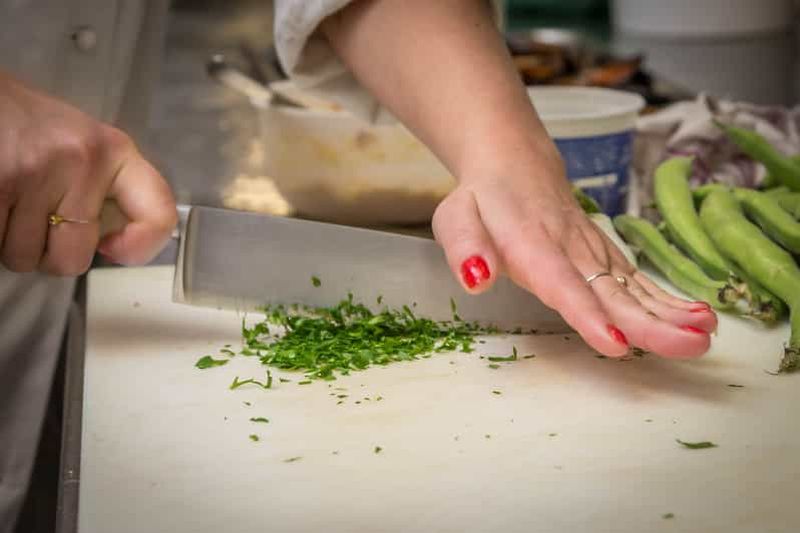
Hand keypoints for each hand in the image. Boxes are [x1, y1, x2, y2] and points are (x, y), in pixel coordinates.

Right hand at [0, 72, 176, 274]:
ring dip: (11, 242)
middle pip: (72, 259)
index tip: (113, 249)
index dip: (140, 249)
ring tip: (7, 200)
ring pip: (24, 258)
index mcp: (113, 151)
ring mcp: (34, 175)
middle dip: (49, 254)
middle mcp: (81, 162)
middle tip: (37, 220)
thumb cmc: (25, 124)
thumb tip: (116, 245)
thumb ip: (106, 190)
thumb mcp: (82, 145)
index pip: (158, 214)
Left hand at [432, 158, 716, 358]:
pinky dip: (667, 298)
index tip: (616, 344)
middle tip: (689, 345)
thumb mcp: (455, 218)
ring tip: (705, 335)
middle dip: (651, 322)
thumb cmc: (482, 198)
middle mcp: (571, 248)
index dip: (588, 314)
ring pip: (632, 285)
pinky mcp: (605, 253)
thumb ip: (465, 248)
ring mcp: (593, 249)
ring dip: (670, 312)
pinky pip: (636, 278)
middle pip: (611, 290)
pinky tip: (699, 317)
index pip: (562, 283)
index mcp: (532, 243)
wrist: (514, 162)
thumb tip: (476, 279)